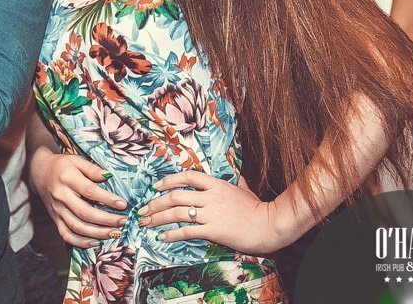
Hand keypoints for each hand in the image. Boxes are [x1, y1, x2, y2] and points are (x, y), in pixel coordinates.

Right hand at [29, 147, 127, 247]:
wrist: (40, 173)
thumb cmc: (62, 166)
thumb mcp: (76, 160)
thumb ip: (92, 169)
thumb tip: (109, 176)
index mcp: (67, 178)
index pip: (89, 191)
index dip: (107, 199)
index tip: (123, 204)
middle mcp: (61, 196)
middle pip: (84, 213)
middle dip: (106, 220)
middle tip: (123, 221)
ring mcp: (57, 210)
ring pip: (77, 227)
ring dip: (98, 233)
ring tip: (114, 233)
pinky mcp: (55, 219)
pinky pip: (67, 235)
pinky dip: (81, 242)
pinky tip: (96, 242)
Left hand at [137, 170, 291, 254]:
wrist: (269, 225)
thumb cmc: (258, 208)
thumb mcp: (245, 189)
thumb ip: (237, 181)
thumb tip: (237, 174)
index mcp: (216, 184)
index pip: (187, 176)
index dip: (169, 180)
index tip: (156, 187)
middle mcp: (210, 196)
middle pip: (175, 196)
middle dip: (155, 203)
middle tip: (143, 210)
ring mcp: (211, 213)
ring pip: (177, 212)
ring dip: (158, 218)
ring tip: (146, 223)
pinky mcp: (213, 230)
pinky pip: (187, 231)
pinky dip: (172, 234)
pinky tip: (162, 237)